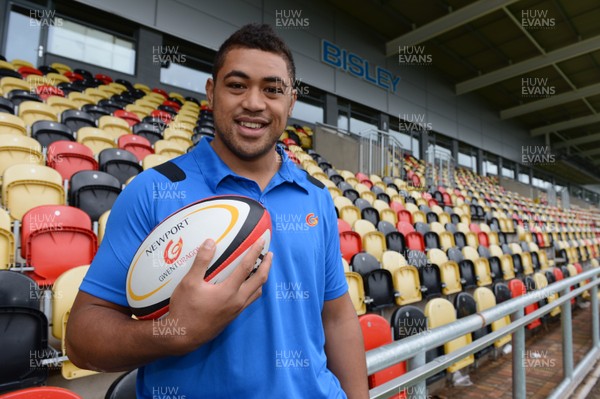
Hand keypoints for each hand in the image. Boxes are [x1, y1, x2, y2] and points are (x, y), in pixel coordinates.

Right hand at [164, 238, 271, 354]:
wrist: (182, 337)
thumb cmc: (185, 309)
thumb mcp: (189, 283)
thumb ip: (201, 262)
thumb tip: (210, 242)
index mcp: (229, 291)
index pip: (247, 267)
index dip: (255, 252)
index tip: (262, 241)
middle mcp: (237, 301)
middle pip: (259, 280)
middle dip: (266, 265)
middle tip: (269, 254)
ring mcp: (236, 310)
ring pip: (257, 292)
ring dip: (262, 278)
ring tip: (261, 268)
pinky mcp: (232, 317)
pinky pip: (249, 300)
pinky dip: (253, 289)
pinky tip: (246, 286)